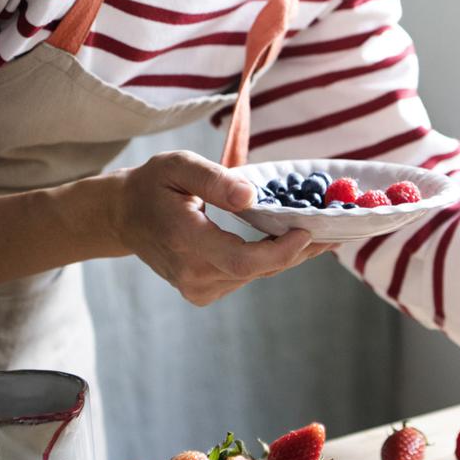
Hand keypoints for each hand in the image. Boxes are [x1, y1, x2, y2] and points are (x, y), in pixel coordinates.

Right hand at [112, 150, 331, 304]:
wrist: (123, 216)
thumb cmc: (154, 184)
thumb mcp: (179, 166)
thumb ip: (215, 180)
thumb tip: (252, 196)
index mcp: (186, 241)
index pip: (244, 259)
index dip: (283, 250)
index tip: (309, 229)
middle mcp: (193, 274)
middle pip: (260, 269)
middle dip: (300, 249)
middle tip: (336, 228)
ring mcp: (198, 288)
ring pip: (257, 274)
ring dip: (288, 253)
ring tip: (319, 229)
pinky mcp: (204, 292)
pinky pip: (247, 275)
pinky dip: (270, 258)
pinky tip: (288, 238)